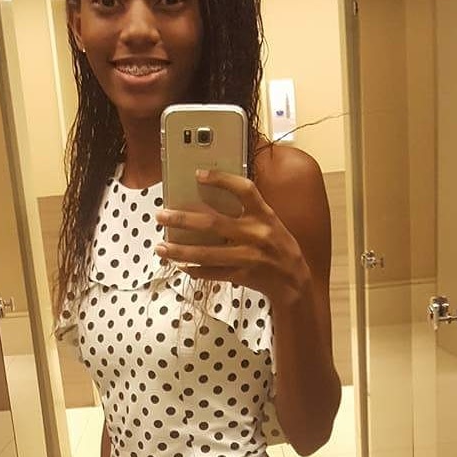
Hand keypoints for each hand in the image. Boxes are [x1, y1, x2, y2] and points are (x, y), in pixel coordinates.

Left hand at [154, 168, 310, 305]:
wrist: (295, 281)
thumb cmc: (279, 247)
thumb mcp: (270, 223)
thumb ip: (247, 212)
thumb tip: (209, 202)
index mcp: (265, 215)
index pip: (245, 190)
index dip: (222, 179)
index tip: (199, 174)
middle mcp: (257, 234)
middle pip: (213, 223)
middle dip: (183, 219)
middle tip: (161, 215)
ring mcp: (249, 257)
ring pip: (207, 253)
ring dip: (180, 251)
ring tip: (161, 247)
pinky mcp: (243, 275)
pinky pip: (213, 273)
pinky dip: (195, 270)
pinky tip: (180, 266)